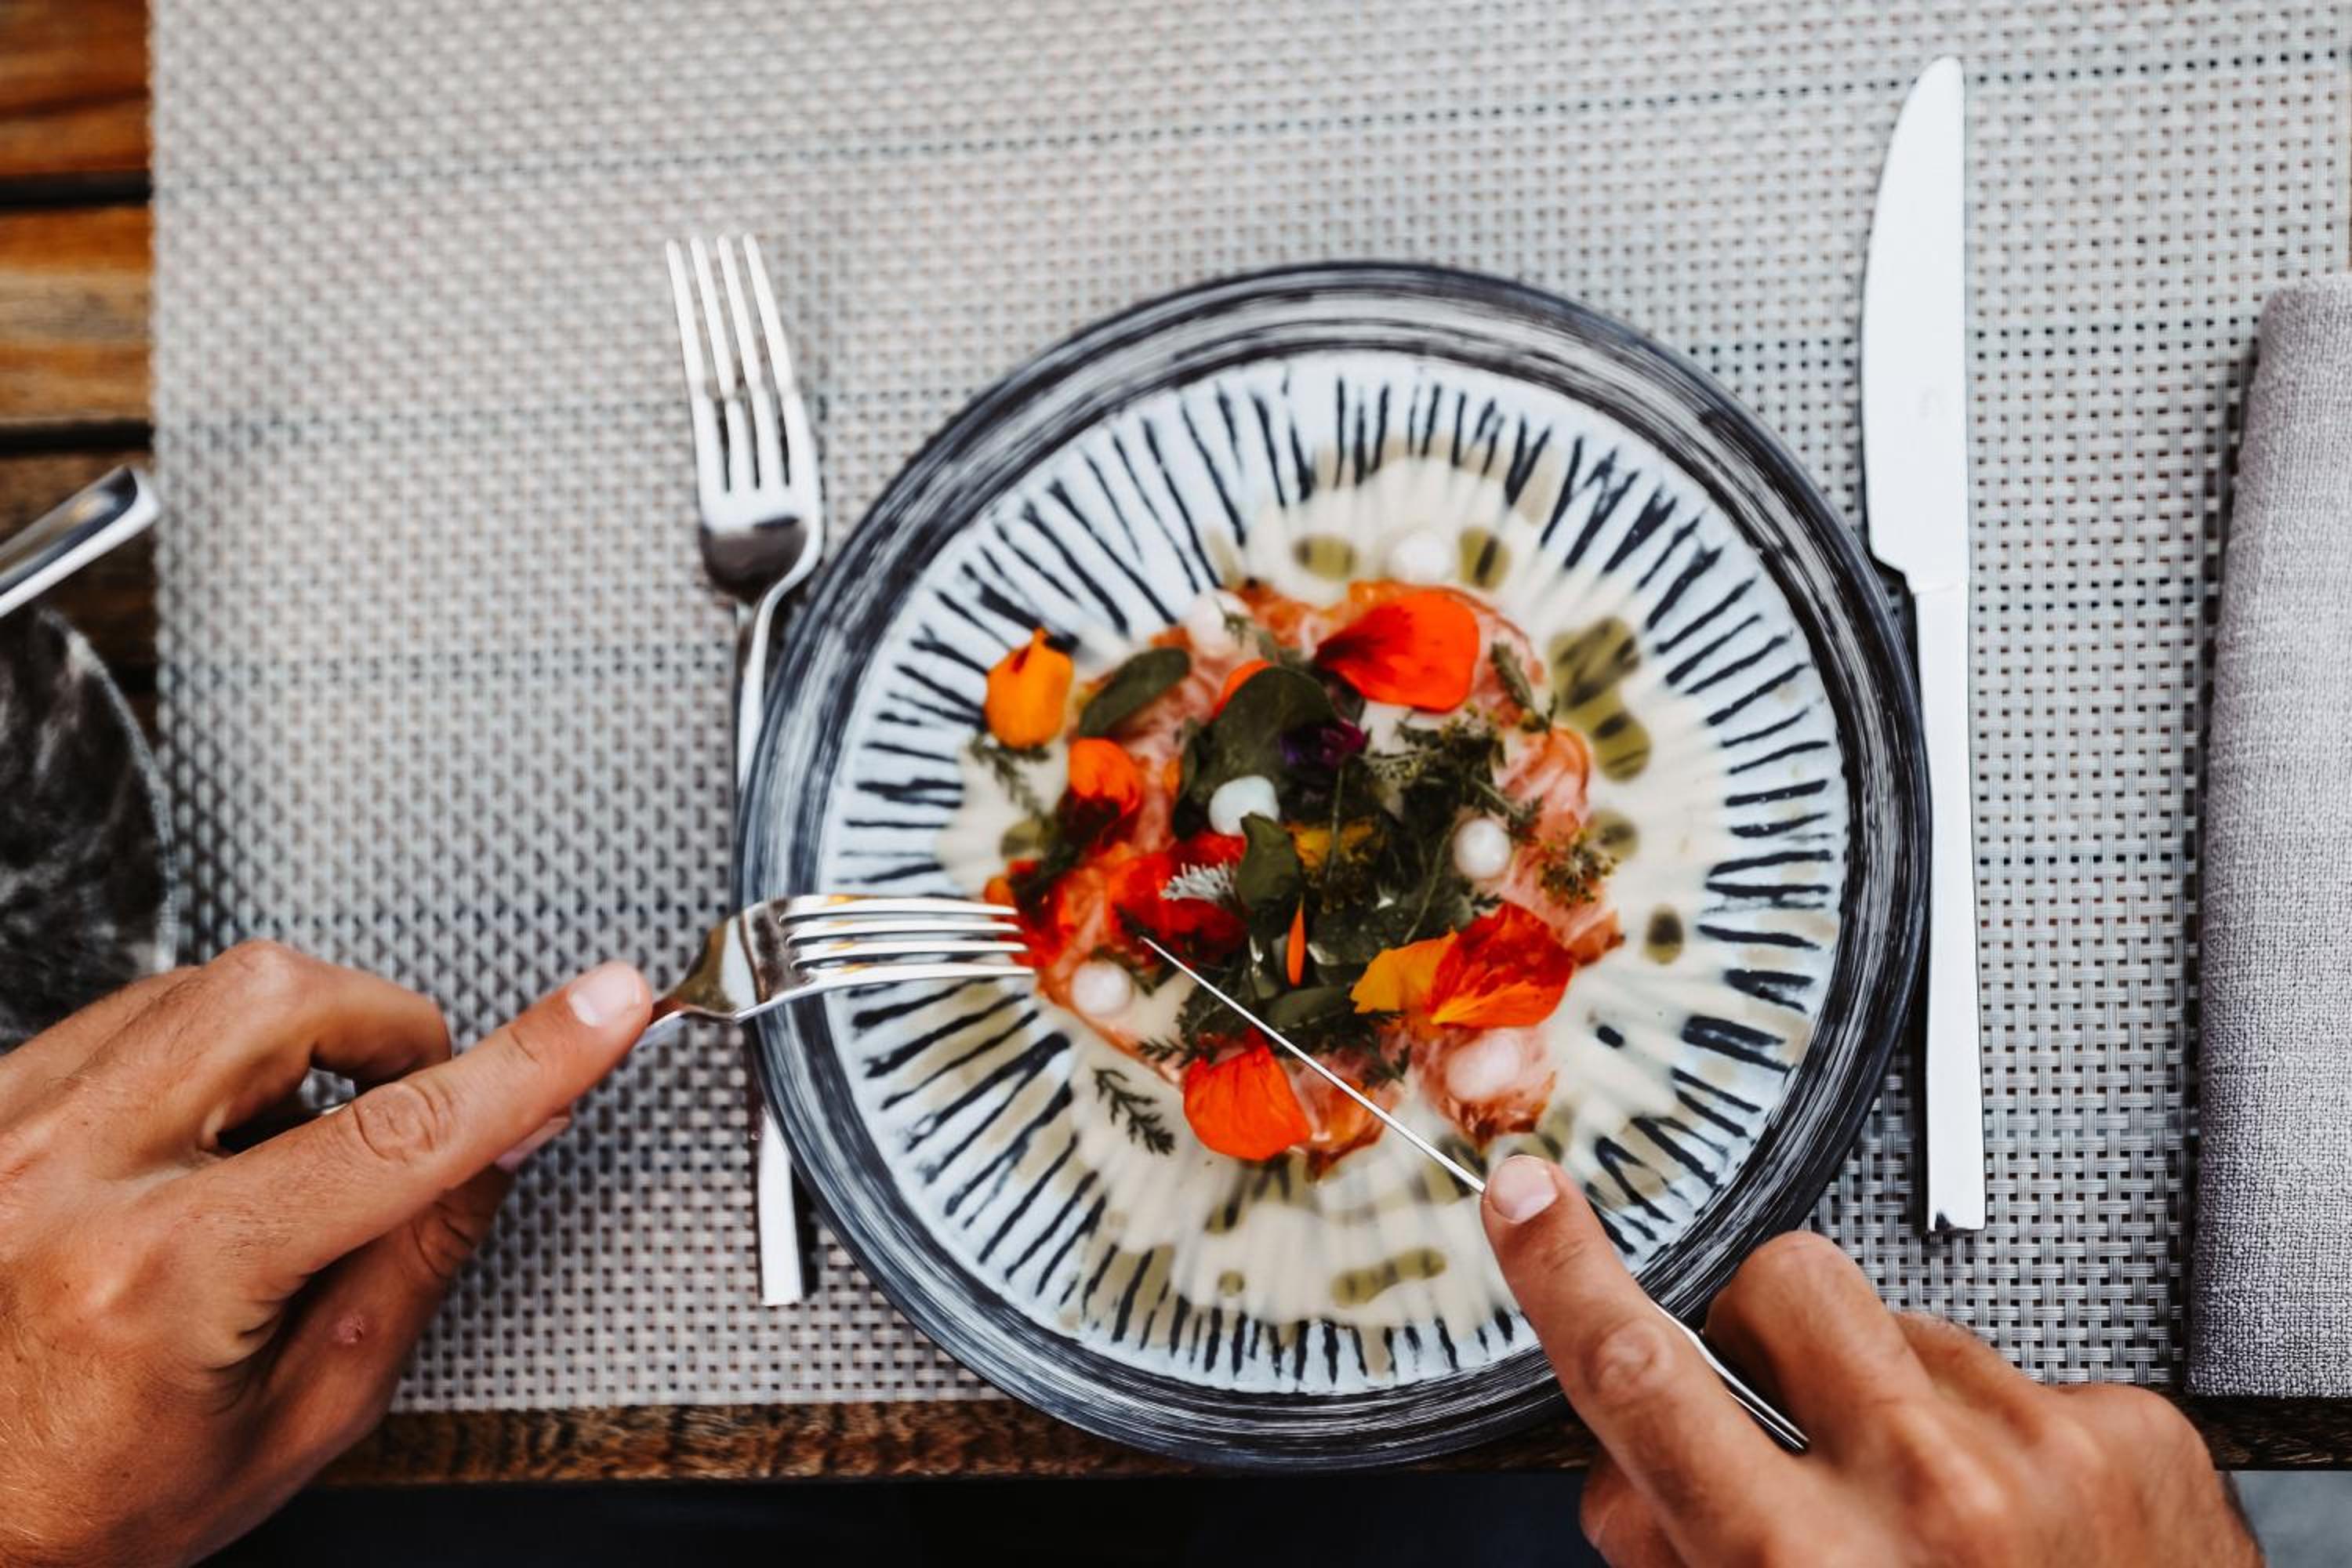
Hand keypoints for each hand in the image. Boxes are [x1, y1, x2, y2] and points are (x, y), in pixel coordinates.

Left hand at [0, 943, 650, 1566]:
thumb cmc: (105, 1494)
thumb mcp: (308, 1409)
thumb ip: (420, 1254)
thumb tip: (509, 1129)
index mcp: (156, 1276)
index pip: (396, 1134)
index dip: (529, 1060)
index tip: (609, 1006)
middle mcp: (57, 1180)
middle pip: (281, 995)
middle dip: (385, 1027)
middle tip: (413, 1096)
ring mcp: (3, 1130)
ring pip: (205, 984)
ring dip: (292, 1042)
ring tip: (282, 1151)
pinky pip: (130, 1010)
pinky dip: (203, 1053)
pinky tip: (202, 1140)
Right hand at [1479, 1156, 2257, 1566]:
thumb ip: (1678, 1554)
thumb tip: (1631, 1466)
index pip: (1641, 1379)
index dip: (1564, 1273)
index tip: (1527, 1199)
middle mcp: (1925, 1497)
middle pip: (1778, 1287)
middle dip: (1763, 1334)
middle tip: (1795, 1431)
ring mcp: (2040, 1455)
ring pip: (1901, 1324)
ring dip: (1892, 1397)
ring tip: (1934, 1516)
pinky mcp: (2133, 1436)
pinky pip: (2017, 1374)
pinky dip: (2002, 1439)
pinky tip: (2026, 1528)